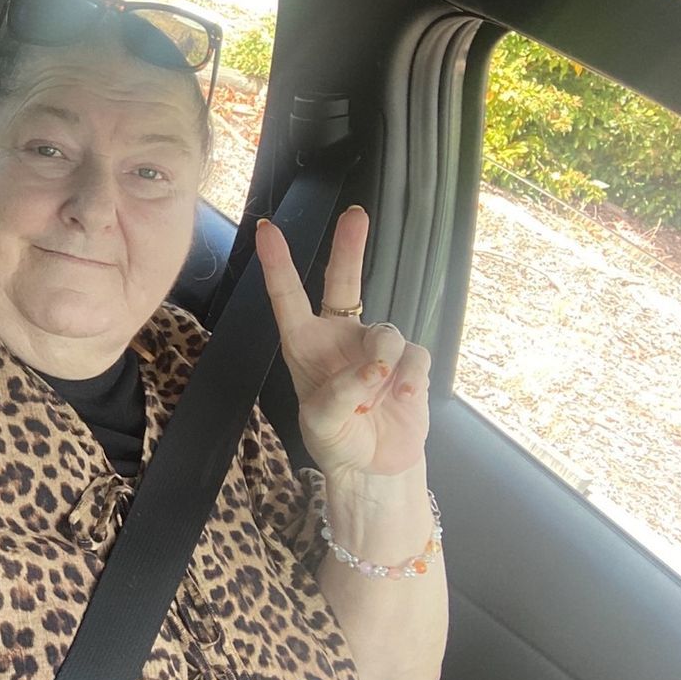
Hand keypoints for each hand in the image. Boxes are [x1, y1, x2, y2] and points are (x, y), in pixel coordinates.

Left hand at [257, 206, 431, 480]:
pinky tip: (401, 398)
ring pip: (386, 332)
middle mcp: (339, 335)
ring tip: (377, 392)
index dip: (277, 264)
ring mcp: (376, 345)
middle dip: (350, 246)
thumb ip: (342, 393)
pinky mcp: (409, 361)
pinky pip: (414, 357)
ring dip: (383, 361)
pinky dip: (409, 379)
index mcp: (305, 344)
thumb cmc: (335, 438)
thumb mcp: (322, 423)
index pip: (288, 298)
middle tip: (355, 214)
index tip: (266, 229)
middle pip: (344, 281)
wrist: (374, 465)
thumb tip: (377, 365)